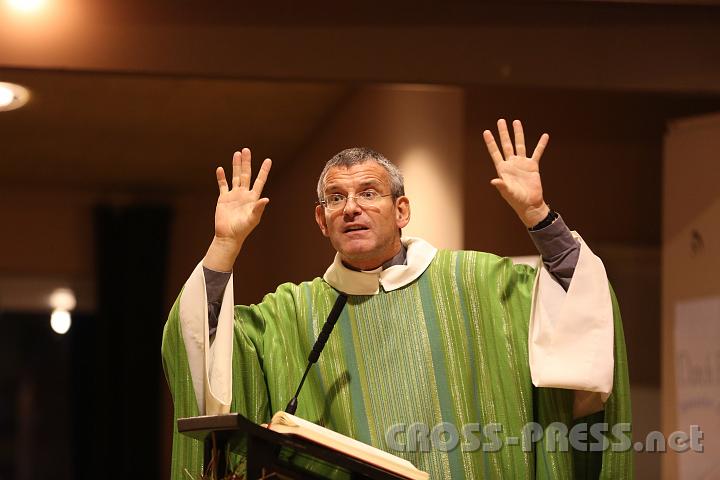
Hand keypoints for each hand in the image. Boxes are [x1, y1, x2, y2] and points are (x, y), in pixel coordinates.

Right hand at [203, 148, 271, 270]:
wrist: (228, 236)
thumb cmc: (242, 229)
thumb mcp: (252, 219)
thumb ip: (258, 208)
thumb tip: (266, 199)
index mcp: (253, 198)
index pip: (259, 181)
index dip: (264, 171)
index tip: (268, 160)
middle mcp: (244, 194)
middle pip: (246, 174)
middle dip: (246, 162)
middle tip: (246, 150)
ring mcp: (234, 195)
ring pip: (235, 177)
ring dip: (235, 165)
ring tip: (236, 153)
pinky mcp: (223, 198)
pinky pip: (222, 185)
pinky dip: (221, 177)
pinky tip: (220, 169)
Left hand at [483, 119, 549, 227]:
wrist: (530, 204)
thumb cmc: (516, 200)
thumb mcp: (508, 192)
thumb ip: (502, 186)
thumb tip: (494, 181)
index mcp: (503, 169)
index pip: (495, 152)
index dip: (490, 142)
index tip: (486, 131)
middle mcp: (511, 163)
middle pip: (506, 144)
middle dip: (503, 133)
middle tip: (500, 120)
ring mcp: (522, 164)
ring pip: (520, 145)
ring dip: (518, 133)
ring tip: (516, 122)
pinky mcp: (533, 166)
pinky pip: (537, 153)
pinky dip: (541, 144)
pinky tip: (545, 136)